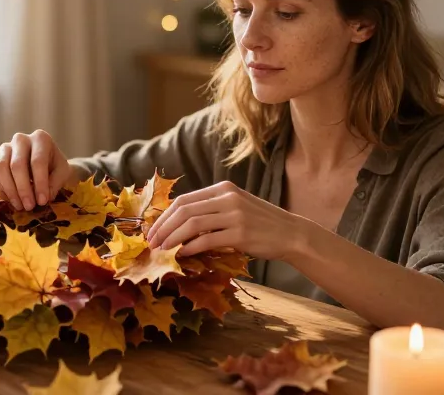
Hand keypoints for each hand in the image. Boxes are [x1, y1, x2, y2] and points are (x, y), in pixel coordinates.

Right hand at [0, 130, 72, 210]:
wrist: (44, 163)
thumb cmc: (54, 167)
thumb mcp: (62, 173)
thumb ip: (55, 183)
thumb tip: (42, 197)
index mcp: (41, 138)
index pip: (38, 161)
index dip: (40, 183)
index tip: (42, 201)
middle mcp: (21, 139)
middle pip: (17, 165)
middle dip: (23, 189)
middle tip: (29, 206)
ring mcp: (5, 147)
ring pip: (0, 167)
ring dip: (9, 190)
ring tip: (20, 205)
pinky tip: (10, 199)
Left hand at [145, 181, 311, 259]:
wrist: (291, 234)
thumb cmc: (260, 224)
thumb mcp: (235, 207)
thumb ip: (210, 210)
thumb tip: (176, 224)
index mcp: (223, 188)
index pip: (184, 200)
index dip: (164, 216)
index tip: (153, 230)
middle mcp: (228, 198)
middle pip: (184, 210)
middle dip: (163, 227)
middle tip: (152, 242)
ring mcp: (235, 214)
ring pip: (192, 224)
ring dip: (172, 238)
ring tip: (162, 249)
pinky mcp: (241, 233)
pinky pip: (206, 239)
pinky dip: (190, 247)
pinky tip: (181, 254)